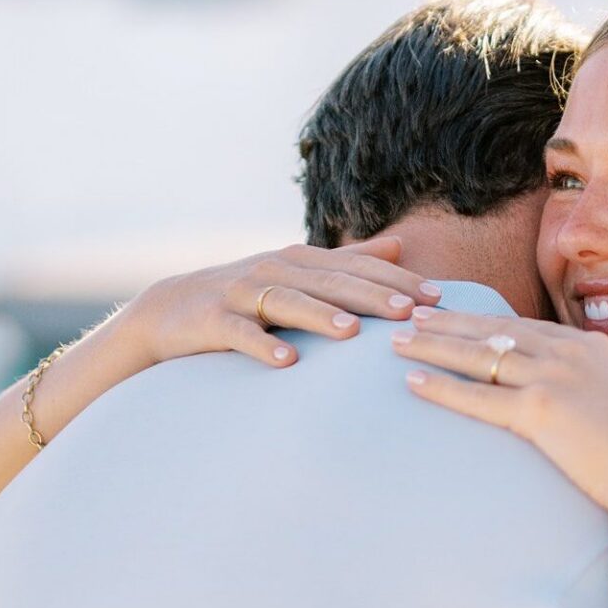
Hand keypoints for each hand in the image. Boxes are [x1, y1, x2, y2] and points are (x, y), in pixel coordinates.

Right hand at [123, 237, 442, 370]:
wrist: (169, 311)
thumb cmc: (247, 296)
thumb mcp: (299, 273)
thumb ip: (349, 261)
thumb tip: (401, 245)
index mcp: (301, 260)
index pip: (358, 267)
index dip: (397, 279)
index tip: (437, 298)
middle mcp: (275, 269)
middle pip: (330, 282)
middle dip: (372, 296)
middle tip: (411, 312)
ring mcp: (242, 293)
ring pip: (287, 301)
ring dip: (320, 315)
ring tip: (352, 333)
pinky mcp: (212, 320)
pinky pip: (240, 333)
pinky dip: (262, 346)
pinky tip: (286, 362)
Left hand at [390, 304, 607, 514]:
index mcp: (596, 351)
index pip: (531, 330)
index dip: (493, 321)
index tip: (465, 315)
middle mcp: (569, 355)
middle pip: (496, 332)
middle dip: (451, 321)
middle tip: (416, 314)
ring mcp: (553, 379)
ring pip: (479, 356)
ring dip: (434, 346)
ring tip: (398, 341)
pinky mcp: (539, 412)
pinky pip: (478, 397)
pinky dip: (442, 388)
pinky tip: (412, 382)